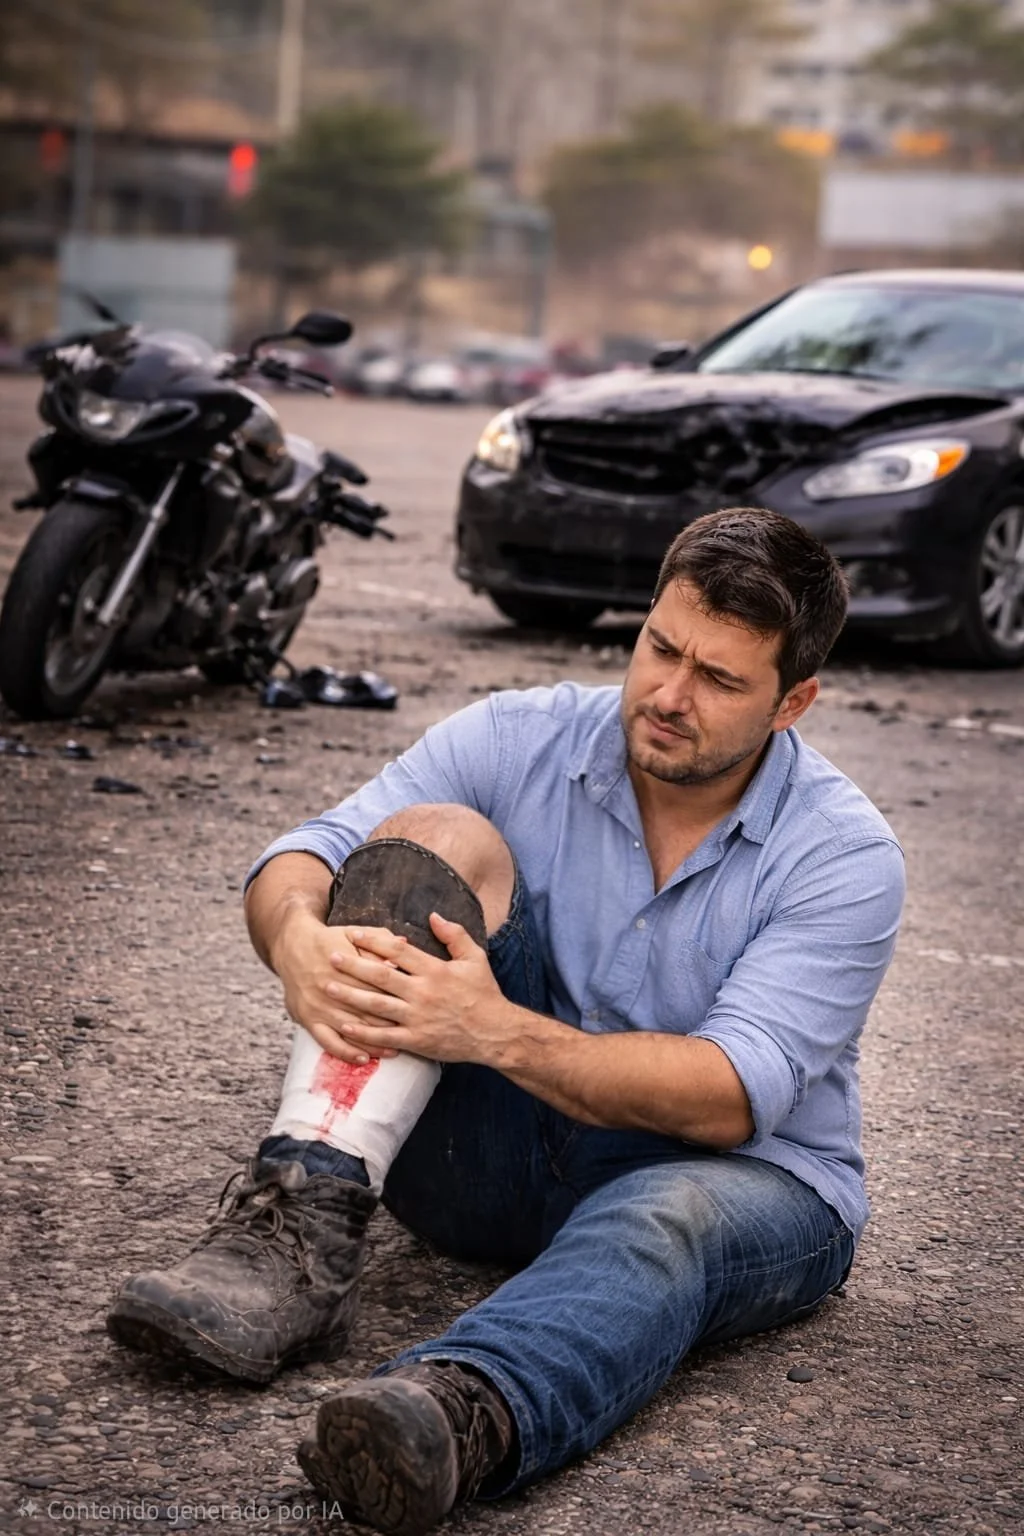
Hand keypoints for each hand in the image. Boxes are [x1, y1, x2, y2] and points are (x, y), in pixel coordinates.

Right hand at [269, 909, 401, 1062]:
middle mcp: (333, 990)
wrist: (293, 946)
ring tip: (394, 1051)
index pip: (378, 988)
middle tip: (412, 1035)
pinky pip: (327, 1041)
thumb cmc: (330, 939)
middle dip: (391, 1024)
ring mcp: (320, 1007)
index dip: (399, 999)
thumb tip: (405, 944)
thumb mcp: (354, 933)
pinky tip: (362, 1059)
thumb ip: (379, 940)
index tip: (416, 1009)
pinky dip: (346, 1052)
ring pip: (351, 1029)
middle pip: (367, 1011)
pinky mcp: (308, 1019)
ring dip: (374, 1043)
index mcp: (347, 968)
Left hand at [323, 913, 516, 1065]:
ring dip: (349, 996)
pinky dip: (362, 1031)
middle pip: (380, 975)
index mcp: (435, 970)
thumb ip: (454, 935)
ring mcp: (417, 1017)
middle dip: (352, 965)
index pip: (397, 951)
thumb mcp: (476, 958)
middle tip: (329, 957)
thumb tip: (433, 916)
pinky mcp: (416, 1040)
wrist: (496, 1033)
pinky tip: (344, 1025)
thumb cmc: (484, 994)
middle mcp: (422, 992)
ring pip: (376, 1005)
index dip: (373, 941)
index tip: (352, 934)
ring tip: (327, 987)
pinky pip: (384, 1035)